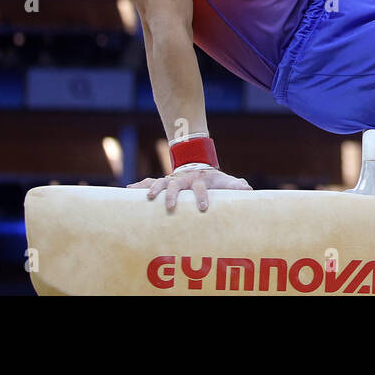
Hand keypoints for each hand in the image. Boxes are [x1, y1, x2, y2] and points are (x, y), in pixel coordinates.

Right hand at [128, 167, 249, 211]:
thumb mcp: (224, 180)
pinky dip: (137, 187)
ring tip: (148, 198)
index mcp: (199, 180)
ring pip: (160, 183)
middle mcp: (183, 179)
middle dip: (173, 195)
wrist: (197, 166)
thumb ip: (234, 185)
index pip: (201, 187)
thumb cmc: (212, 179)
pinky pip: (147, 183)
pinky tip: (126, 190)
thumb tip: (248, 189)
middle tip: (171, 207)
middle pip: (176, 185)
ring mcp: (171, 180)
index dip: (202, 197)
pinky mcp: (162, 183)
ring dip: (153, 189)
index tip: (203, 208)